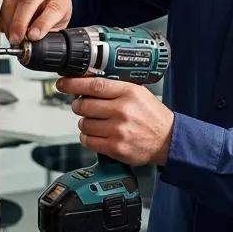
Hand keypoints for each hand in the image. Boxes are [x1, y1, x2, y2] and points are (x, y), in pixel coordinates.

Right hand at [0, 0, 72, 44]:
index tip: (33, 36)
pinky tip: (8, 29)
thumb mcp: (58, 25)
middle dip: (20, 22)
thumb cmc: (54, 14)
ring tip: (11, 37)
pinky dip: (4, 19)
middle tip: (16, 39)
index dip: (42, 24)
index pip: (52, 9)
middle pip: (29, 1)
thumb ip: (47, 33)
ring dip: (9, 22)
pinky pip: (4, 3)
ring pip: (14, 1)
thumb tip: (33, 43)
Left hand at [58, 76, 174, 166]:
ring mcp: (118, 130)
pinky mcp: (115, 148)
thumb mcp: (140, 93)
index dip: (73, 84)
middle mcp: (122, 110)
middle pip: (83, 105)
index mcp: (129, 93)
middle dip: (78, 106)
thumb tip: (88, 84)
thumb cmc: (153, 117)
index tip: (63, 83)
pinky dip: (88, 138)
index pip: (94, 85)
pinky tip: (98, 135)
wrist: (169, 140)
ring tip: (97, 123)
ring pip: (84, 124)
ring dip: (85, 123)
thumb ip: (116, 88)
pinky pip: (88, 141)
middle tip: (83, 106)